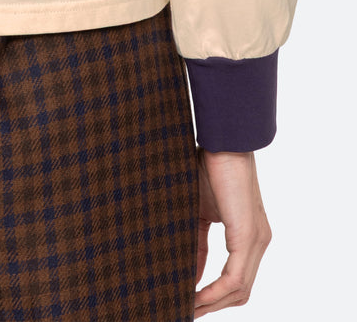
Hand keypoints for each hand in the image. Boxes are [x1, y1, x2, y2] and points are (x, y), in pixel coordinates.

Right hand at [194, 146, 271, 316]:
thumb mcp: (200, 212)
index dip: (213, 295)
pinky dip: (215, 292)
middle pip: (240, 292)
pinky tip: (195, 295)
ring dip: (212, 303)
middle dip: (212, 305)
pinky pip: (234, 278)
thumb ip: (198, 243)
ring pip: (239, 290)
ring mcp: (257, 241)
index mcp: (249, 235)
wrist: (221, 141)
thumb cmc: (209, 167)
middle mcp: (259, 242)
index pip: (236, 278)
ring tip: (187, 307)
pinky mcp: (248, 236)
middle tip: (186, 310)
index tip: (189, 301)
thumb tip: (191, 272)